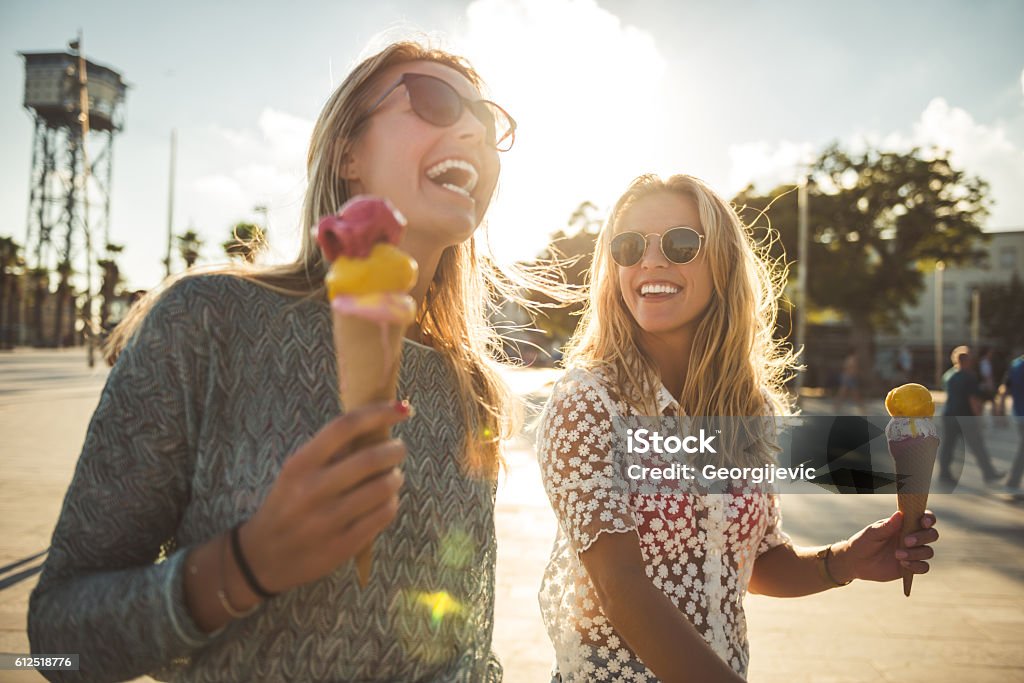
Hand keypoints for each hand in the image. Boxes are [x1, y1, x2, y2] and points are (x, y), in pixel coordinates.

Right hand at [238, 401, 410, 593]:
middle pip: (370, 459)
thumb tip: (377, 424)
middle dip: (395, 450)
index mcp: (300, 465)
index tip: (401, 408)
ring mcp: (327, 520)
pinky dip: (391, 503)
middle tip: (398, 449)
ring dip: (395, 477)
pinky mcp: (342, 545)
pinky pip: (382, 516)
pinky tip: (386, 501)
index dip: (379, 413)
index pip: (345, 426)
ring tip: (392, 477)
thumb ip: (330, 452)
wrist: (263, 558)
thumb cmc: (287, 505)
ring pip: (382, 488)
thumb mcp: (296, 473)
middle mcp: (313, 490)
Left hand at [832, 510, 937, 582]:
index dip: (928, 518)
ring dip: (916, 553)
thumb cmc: (864, 542)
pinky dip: (916, 566)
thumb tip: (899, 514)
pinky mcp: (911, 567)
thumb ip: (887, 526)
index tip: (923, 522)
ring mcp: (913, 552)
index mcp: (904, 524)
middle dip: (922, 537)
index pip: (924, 518)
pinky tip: (902, 564)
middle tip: (906, 541)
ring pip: (928, 552)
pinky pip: (924, 567)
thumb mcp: (872, 533)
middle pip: (931, 534)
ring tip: (897, 555)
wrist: (856, 562)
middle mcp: (912, 537)